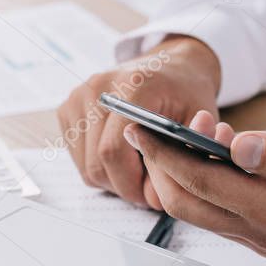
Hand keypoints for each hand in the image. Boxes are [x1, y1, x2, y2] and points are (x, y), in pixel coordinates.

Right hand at [56, 36, 220, 207]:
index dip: (131, 183)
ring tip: (139, 171)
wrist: (170, 66)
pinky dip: (101, 168)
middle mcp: (97, 88)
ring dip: (112, 180)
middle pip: (97, 163)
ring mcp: (78, 97)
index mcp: (131, 86)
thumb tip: (154, 200)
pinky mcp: (68, 109)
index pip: (112, 150)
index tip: (152, 195)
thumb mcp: (197, 124)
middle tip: (147, 190)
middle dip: (123, 187)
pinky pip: (79, 158)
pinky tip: (124, 157)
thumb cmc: (186, 94)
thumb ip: (179, 160)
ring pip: (86, 166)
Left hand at [123, 111, 265, 260]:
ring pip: (201, 210)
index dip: (166, 155)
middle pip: (188, 203)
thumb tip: (239, 148)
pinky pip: (220, 213)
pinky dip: (202, 186)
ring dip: (180, 175)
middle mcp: (262, 232)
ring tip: (178, 137)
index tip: (141, 130)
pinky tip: (209, 159)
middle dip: (160, 166)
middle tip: (146, 131)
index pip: (201, 184)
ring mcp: (264, 237)